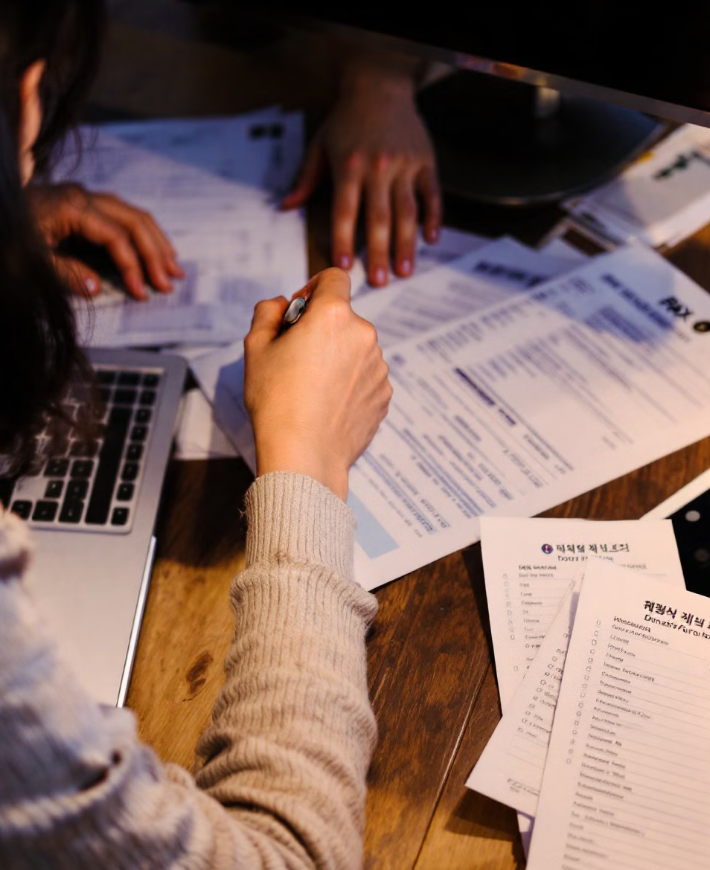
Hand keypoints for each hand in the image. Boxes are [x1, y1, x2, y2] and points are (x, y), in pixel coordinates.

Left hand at [26, 183, 183, 299]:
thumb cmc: (7, 234)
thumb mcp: (29, 259)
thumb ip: (64, 273)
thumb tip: (96, 288)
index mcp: (72, 206)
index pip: (116, 236)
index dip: (132, 266)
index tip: (142, 292)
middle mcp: (83, 196)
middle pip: (133, 220)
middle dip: (155, 252)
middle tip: (171, 281)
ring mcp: (83, 197)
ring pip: (132, 214)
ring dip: (155, 241)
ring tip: (174, 268)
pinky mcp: (81, 204)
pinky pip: (121, 215)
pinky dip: (142, 233)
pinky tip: (153, 249)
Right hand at [244, 268, 391, 500]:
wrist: (304, 455)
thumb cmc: (276, 401)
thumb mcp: (256, 349)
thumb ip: (267, 313)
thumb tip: (282, 304)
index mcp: (333, 316)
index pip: (334, 278)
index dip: (314, 288)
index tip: (300, 311)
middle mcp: (364, 335)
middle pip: (343, 318)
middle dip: (322, 329)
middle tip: (296, 359)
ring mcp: (378, 367)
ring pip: (356, 349)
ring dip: (338, 357)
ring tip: (311, 389)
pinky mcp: (384, 395)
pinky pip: (365, 378)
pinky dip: (350, 384)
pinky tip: (327, 405)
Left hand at [282, 66, 441, 286]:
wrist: (379, 87)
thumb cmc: (346, 120)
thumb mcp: (319, 145)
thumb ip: (306, 179)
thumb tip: (286, 206)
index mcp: (348, 167)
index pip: (345, 212)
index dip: (343, 240)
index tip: (344, 266)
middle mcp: (378, 168)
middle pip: (379, 218)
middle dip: (379, 252)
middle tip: (380, 281)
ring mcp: (404, 166)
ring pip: (407, 212)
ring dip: (406, 244)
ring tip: (404, 271)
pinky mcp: (425, 162)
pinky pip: (431, 195)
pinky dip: (433, 218)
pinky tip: (430, 240)